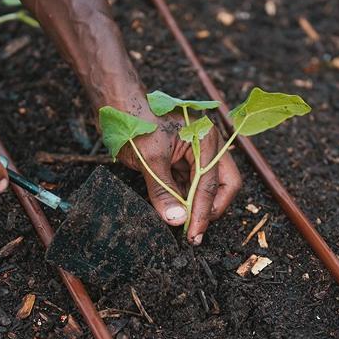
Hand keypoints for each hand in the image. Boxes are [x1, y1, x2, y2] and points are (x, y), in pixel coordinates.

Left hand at [113, 96, 240, 243]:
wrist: (116, 105)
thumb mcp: (150, 159)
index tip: (194, 233)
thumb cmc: (135, 121)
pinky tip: (172, 212)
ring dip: (194, 207)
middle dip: (209, 209)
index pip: (212, 183)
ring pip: (204, 187)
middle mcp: (205, 147)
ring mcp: (193, 154)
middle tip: (194, 232)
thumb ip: (163, 191)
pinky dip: (182, 199)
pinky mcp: (178, 161)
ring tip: (182, 226)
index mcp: (206, 140)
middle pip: (222, 184)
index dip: (204, 211)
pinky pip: (187, 185)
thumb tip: (177, 220)